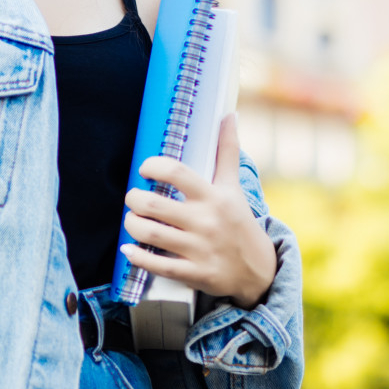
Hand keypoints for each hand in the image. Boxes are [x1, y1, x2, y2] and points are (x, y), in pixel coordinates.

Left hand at [122, 115, 276, 308]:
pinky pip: (158, 265)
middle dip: (134, 199)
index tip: (145, 168)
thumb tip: (230, 115)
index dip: (153, 166)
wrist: (259, 271)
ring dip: (132, 225)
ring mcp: (200, 249)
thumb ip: (227, 152)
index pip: (177, 173)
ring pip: (151, 234)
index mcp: (215, 197)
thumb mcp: (234, 187)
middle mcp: (206, 221)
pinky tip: (129, 249)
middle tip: (133, 198)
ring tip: (132, 220)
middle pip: (155, 205)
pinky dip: (137, 257)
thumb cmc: (239, 222)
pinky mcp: (195, 273)